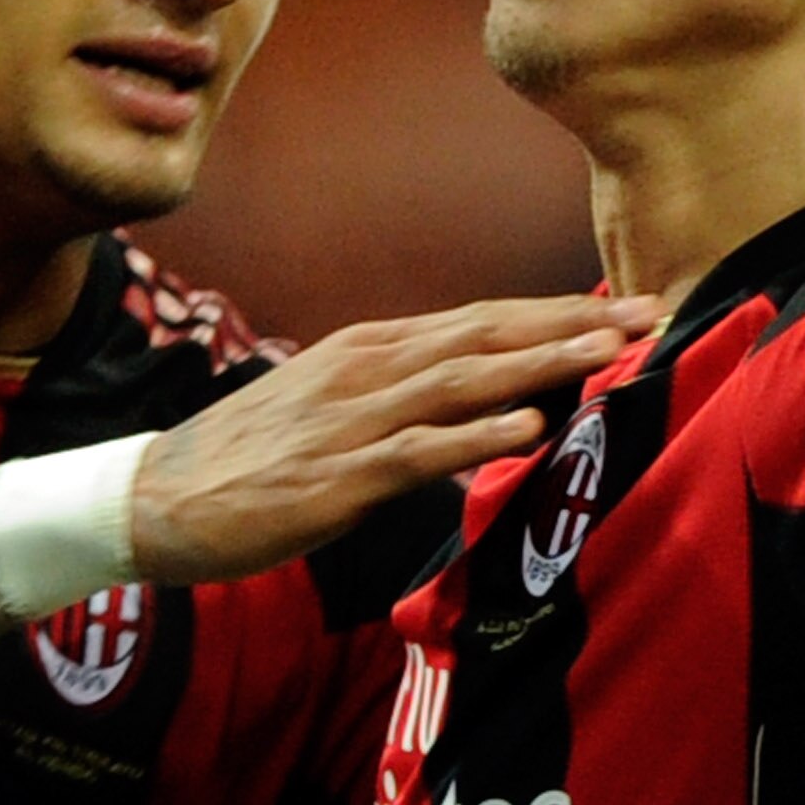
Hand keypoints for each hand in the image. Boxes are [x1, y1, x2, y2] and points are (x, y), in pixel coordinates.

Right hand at [129, 293, 658, 582]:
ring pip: (463, 381)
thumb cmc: (251, 458)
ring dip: (541, 363)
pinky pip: (417, 453)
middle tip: (650, 315)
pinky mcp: (335, 477)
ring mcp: (351, 421)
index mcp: (371, 349)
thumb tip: (477, 396)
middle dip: (571, 324)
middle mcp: (367, 370)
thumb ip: (404, 397)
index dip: (555, 312)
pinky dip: (475, 436)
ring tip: (607, 352)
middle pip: (486, 335)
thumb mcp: (333, 407)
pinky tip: (526, 428)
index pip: (480, 320)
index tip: (626, 307)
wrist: (154, 497)